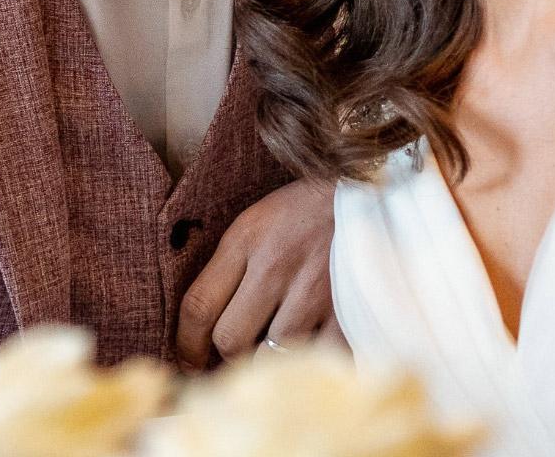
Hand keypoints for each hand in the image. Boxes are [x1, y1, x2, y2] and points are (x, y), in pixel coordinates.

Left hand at [175, 178, 335, 368]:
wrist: (368, 191)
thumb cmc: (304, 212)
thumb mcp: (255, 224)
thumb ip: (227, 270)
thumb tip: (201, 330)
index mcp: (246, 240)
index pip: (198, 306)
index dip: (186, 344)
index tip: (189, 360)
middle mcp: (276, 266)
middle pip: (230, 338)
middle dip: (227, 355)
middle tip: (237, 354)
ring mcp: (314, 290)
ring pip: (271, 355)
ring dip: (268, 361)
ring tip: (274, 352)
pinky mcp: (348, 309)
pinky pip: (317, 357)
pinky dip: (310, 363)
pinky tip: (310, 351)